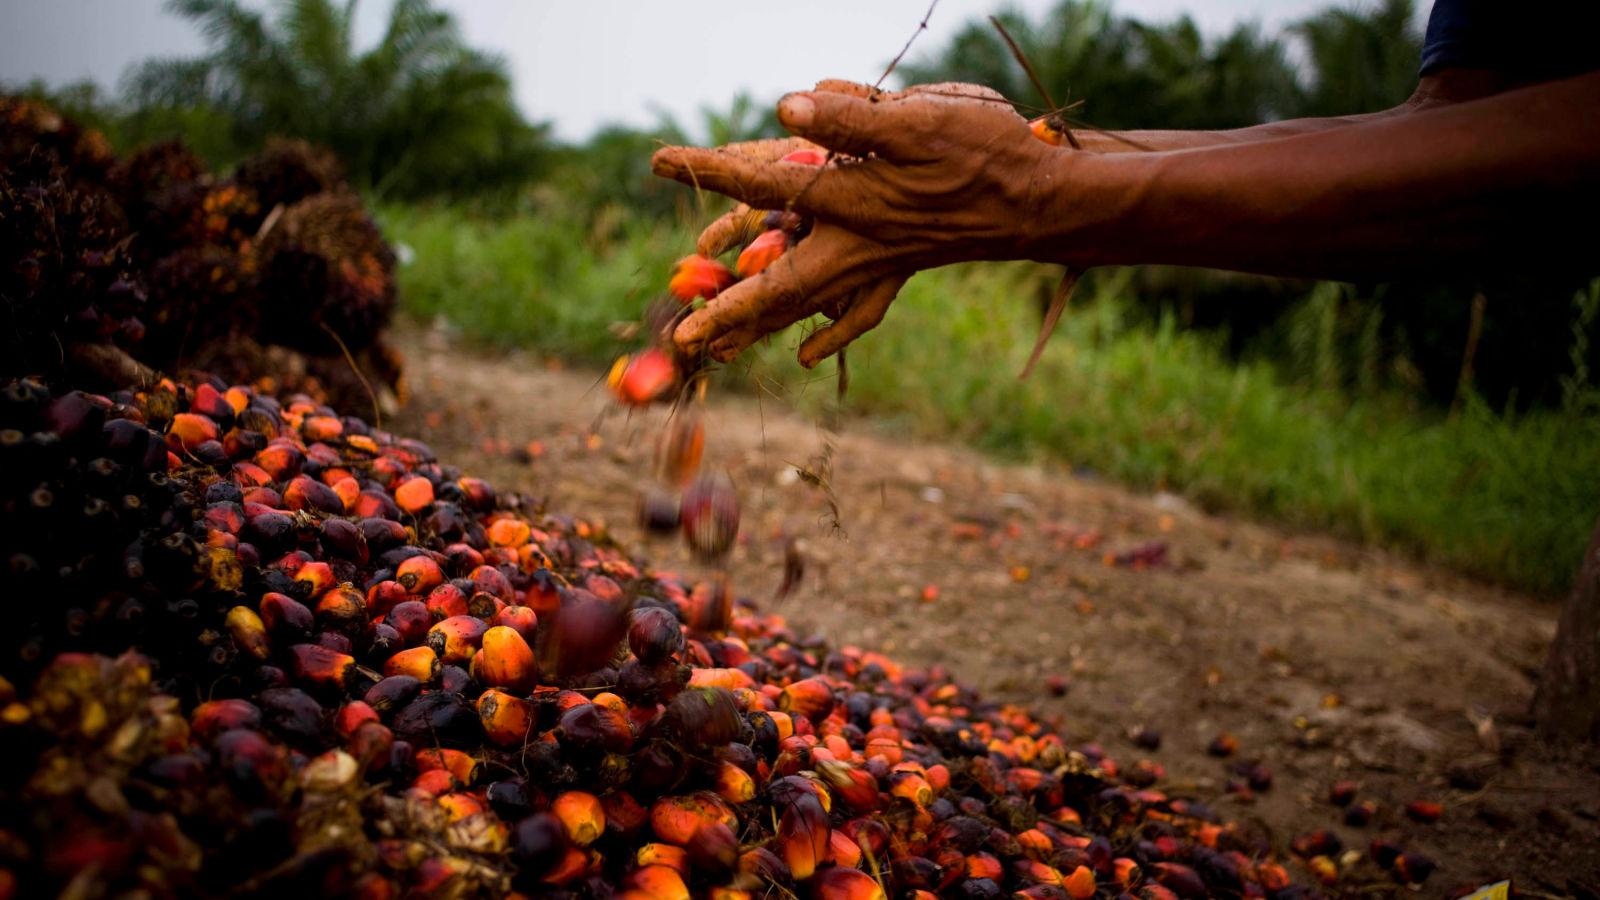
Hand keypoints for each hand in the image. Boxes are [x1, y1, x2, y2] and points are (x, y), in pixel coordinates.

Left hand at [651, 80, 1068, 366]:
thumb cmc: (985, 154)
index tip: (659, 162)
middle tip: (684, 339)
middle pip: (777, 285)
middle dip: (727, 310)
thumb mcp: (918, 120)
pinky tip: (808, 355)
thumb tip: (783, 104)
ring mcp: (878, 263)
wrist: (1042, 202)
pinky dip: (831, 335)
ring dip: (762, 329)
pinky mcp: (901, 269)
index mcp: (852, 201)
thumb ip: (850, 116)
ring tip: (720, 353)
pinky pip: (859, 313)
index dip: (711, 169)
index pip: (765, 181)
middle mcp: (856, 243)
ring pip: (809, 306)